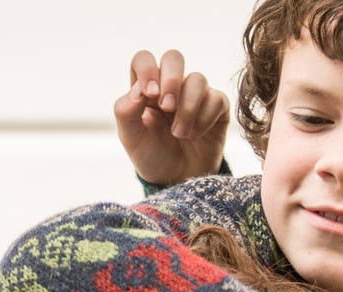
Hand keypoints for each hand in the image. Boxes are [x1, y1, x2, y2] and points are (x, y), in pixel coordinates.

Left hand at [115, 49, 230, 187]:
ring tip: (180, 134)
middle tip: (166, 107)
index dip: (147, 70)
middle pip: (174, 58)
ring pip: (197, 79)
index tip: (148, 95)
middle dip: (171, 79)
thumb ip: (125, 112)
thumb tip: (136, 90)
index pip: (144, 59)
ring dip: (187, 108)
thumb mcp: (131, 139)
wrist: (178, 181)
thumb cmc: (153, 157)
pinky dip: (204, 117)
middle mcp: (172, 87)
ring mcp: (196, 95)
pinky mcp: (217, 107)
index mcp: (147, 89)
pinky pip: (216, 98)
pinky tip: (196, 134)